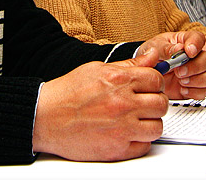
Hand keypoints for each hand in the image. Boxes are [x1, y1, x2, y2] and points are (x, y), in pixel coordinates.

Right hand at [32, 51, 166, 160]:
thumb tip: (152, 56)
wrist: (45, 118)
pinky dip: (139, 141)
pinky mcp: (117, 148)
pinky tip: (127, 133)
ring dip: (149, 123)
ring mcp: (121, 128)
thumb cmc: (67, 93)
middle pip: (161, 104)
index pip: (156, 79)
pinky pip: (144, 146)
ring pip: (157, 127)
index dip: (153, 83)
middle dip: (154, 103)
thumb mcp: (97, 69)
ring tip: (135, 120)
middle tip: (142, 104)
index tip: (147, 87)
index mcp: (119, 80)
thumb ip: (129, 64)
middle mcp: (123, 103)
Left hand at [137, 30, 205, 99]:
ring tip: (181, 81)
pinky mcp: (196, 87)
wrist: (147, 75)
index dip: (197, 44)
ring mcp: (197, 72)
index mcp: (184, 42)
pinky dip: (194, 92)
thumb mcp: (153, 48)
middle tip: (179, 72)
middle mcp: (195, 56)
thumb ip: (165, 48)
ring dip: (198, 80)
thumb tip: (177, 49)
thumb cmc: (151, 56)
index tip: (189, 52)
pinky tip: (182, 89)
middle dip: (195, 67)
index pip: (198, 38)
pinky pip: (205, 91)